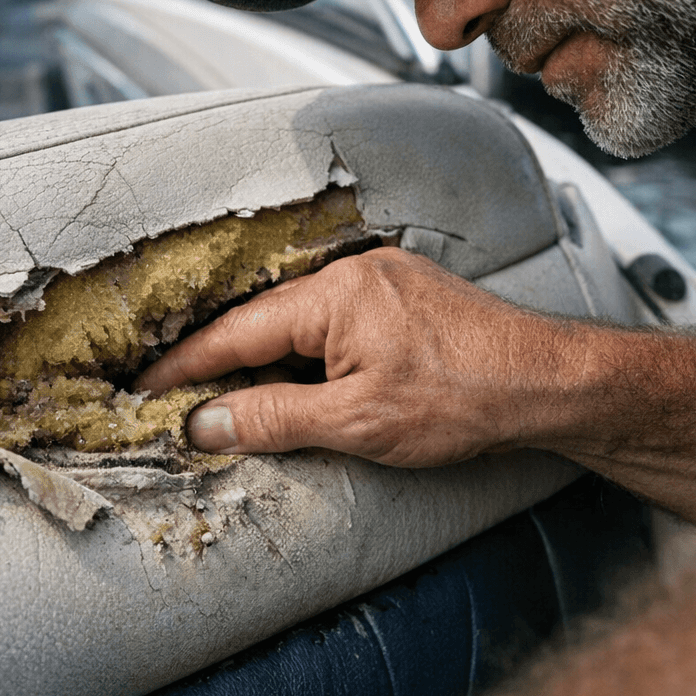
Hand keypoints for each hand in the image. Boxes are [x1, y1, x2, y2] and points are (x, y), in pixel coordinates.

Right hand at [136, 247, 556, 466]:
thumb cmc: (464, 398)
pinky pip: (333, 321)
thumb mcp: (356, 421)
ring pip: (299, 321)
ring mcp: (382, 279)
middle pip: (264, 321)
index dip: (185, 365)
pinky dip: (306, 353)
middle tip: (176, 399)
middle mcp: (353, 272)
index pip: (236, 332)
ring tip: (232, 400)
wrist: (551, 382)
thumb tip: (203, 423)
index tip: (144, 389)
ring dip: (266, 360)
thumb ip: (272, 419)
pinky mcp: (405, 295)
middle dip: (220, 362)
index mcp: (333, 294)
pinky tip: (302, 384)